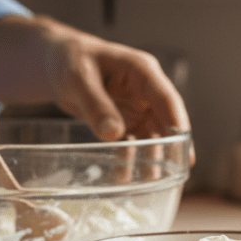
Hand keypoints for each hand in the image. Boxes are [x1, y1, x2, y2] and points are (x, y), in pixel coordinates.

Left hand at [0, 15, 193, 160]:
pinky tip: (123, 174)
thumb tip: (114, 133)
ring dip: (149, 156)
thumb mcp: (79, 79)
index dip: (178, 124)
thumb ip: (96, 104)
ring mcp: (135, 105)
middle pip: (165, 120)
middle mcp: (144, 89)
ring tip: (146, 180)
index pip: (167, 99)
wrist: (55, 63)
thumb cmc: (68, 60)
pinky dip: (129, 157)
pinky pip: (132, 140)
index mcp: (141, 70)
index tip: (185, 150)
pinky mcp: (123, 118)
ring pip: (150, 134)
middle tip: (170, 175)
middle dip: (168, 147)